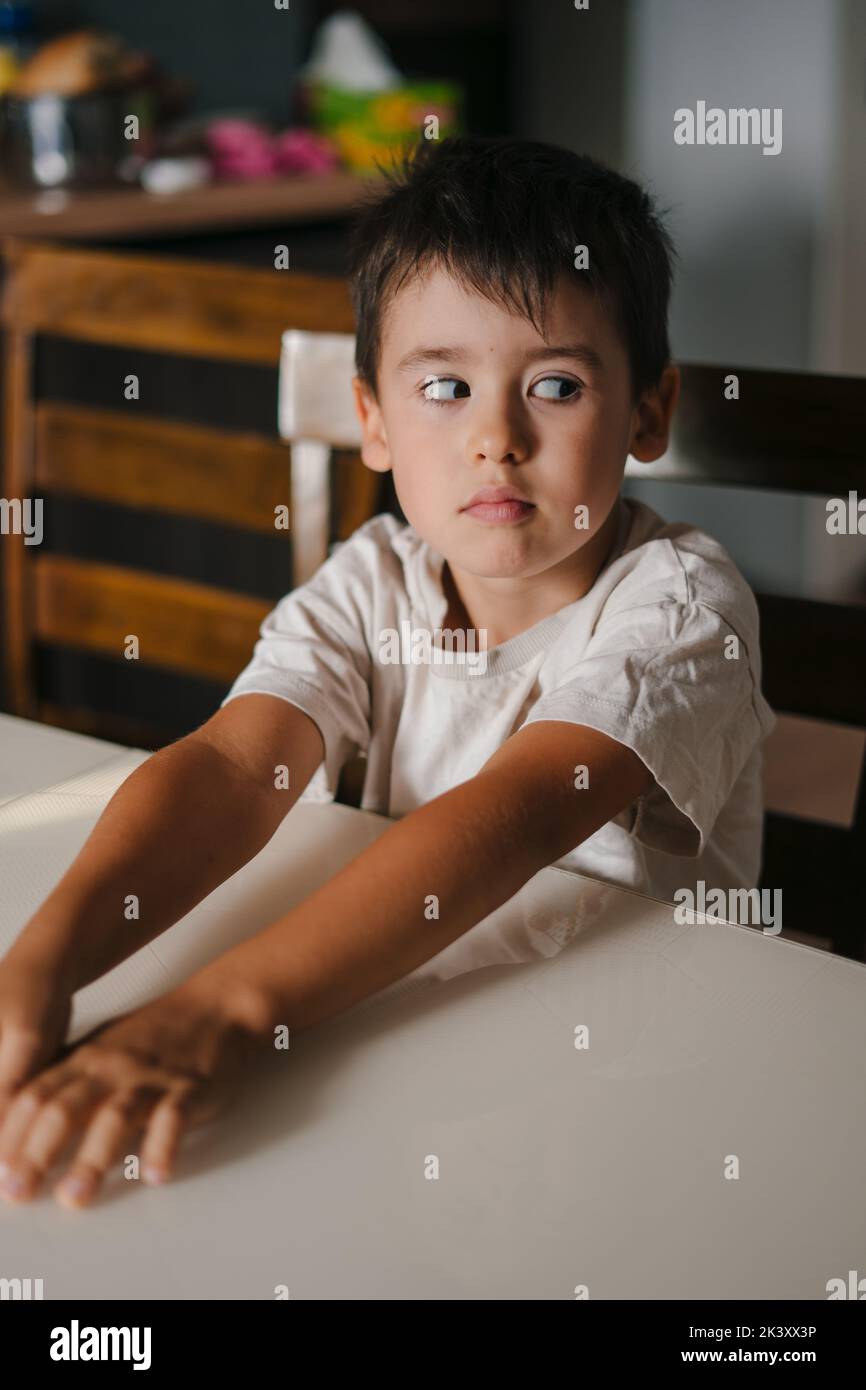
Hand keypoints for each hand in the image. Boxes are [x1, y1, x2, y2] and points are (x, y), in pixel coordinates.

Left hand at [0, 968, 268, 1207]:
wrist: (215, 1006)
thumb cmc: (155, 1035)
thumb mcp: (100, 1050)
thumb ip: (64, 1082)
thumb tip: (19, 1122)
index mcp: (86, 1061)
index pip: (36, 1097)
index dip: (11, 1135)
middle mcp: (111, 1069)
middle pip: (65, 1109)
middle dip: (37, 1153)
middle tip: (18, 1192)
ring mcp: (150, 1080)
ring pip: (114, 1117)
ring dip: (91, 1159)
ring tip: (74, 1197)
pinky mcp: (190, 1089)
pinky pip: (173, 1118)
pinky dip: (163, 1146)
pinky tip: (156, 1174)